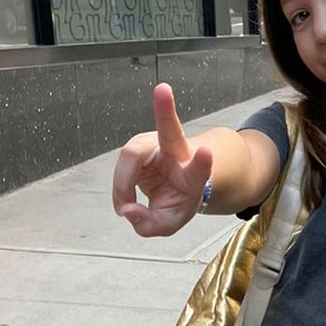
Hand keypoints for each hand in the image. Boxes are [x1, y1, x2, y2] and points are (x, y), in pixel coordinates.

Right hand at [111, 84, 212, 236]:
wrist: (176, 185)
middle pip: (170, 130)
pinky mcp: (138, 144)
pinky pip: (121, 162)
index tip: (206, 152)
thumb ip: (150, 225)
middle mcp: (177, 152)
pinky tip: (125, 200)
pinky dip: (119, 187)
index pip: (200, 168)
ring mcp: (155, 143)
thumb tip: (127, 211)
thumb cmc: (178, 199)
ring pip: (132, 154)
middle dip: (166, 110)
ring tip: (127, 206)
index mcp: (193, 174)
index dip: (202, 163)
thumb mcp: (170, 221)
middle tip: (161, 100)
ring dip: (123, 185)